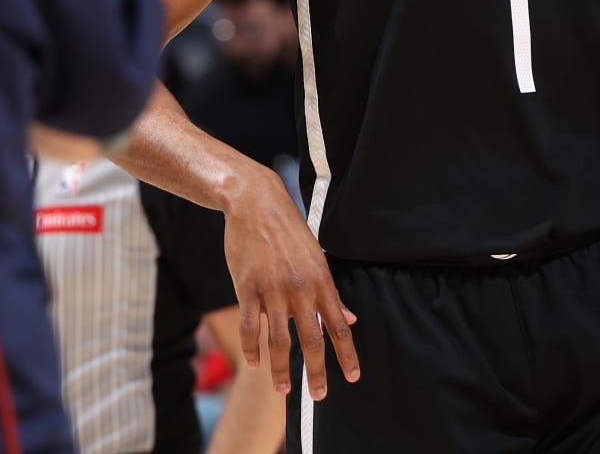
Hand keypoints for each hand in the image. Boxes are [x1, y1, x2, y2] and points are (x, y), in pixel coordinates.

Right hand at [223, 169, 359, 399]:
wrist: (256, 204)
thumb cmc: (289, 231)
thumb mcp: (317, 257)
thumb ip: (330, 292)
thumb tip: (348, 318)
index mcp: (321, 280)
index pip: (339, 325)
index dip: (347, 353)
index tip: (352, 375)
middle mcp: (300, 288)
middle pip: (312, 339)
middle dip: (316, 371)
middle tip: (319, 395)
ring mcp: (272, 290)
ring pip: (278, 340)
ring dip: (281, 368)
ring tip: (284, 389)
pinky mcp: (247, 288)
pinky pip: (250, 326)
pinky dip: (252, 349)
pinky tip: (254, 363)